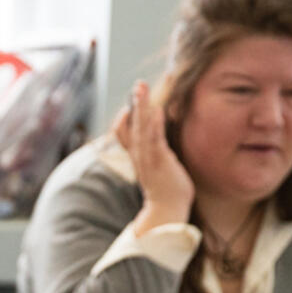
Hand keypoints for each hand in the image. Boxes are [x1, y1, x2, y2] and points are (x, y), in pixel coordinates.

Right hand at [115, 81, 195, 231]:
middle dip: (135, 103)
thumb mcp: (158, 166)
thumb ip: (156, 151)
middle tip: (139, 83)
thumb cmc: (166, 188)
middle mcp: (139, 155)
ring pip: (140, 128)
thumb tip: (161, 141)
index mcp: (137, 156)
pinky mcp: (158, 162)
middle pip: (130, 125)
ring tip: (142, 88)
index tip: (132, 101)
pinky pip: (153, 140)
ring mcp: (147, 158)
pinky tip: (156, 111)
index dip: (125, 116)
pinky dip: (153, 125)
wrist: (167, 209)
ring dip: (141, 107)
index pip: (124, 133)